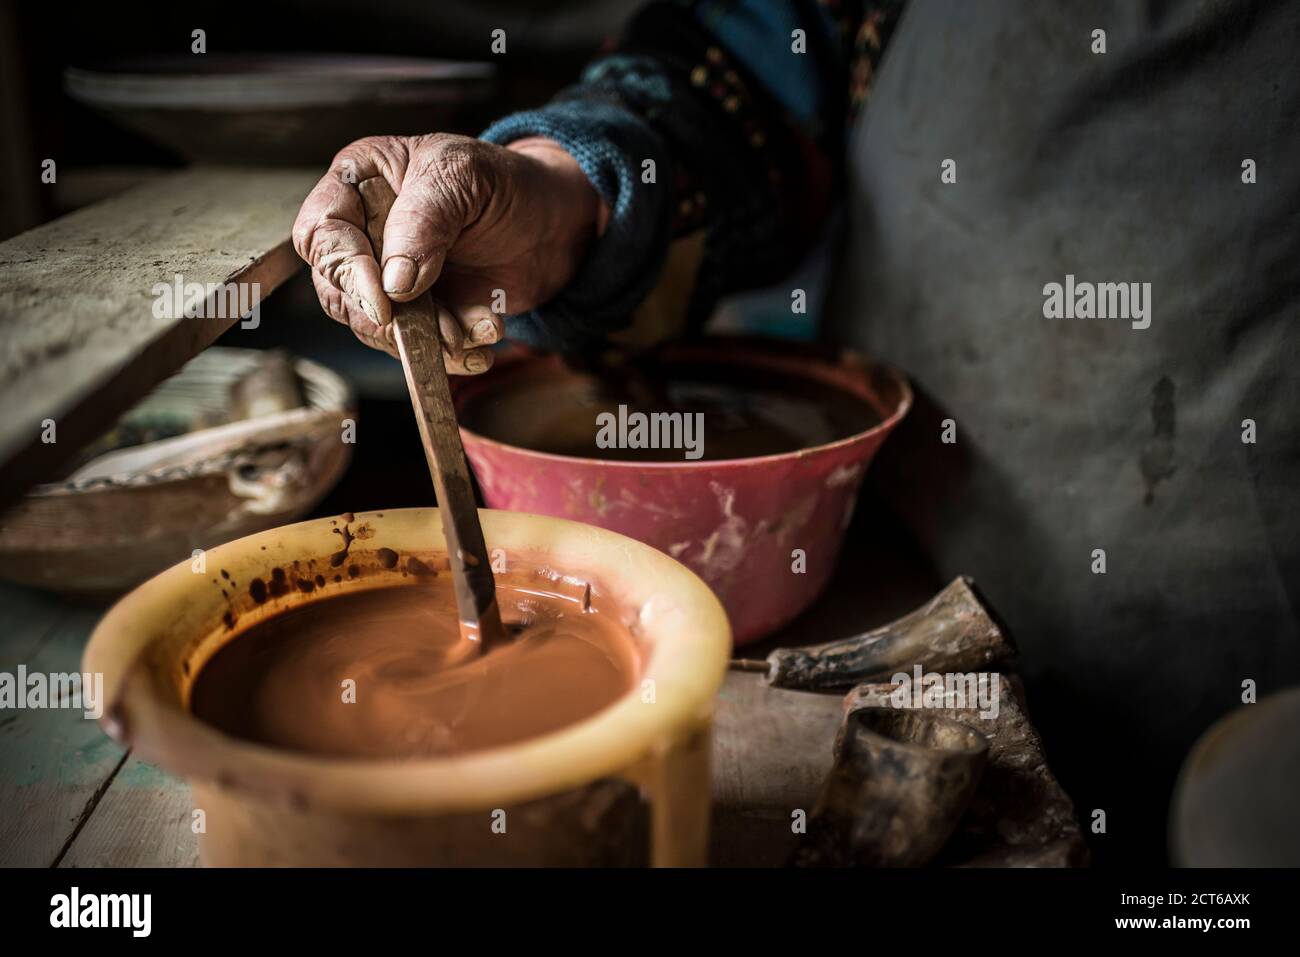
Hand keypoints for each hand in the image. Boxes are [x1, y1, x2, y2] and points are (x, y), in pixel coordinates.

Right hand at [293, 133, 604, 370]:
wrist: (556, 222)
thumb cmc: (505, 182)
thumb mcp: (464, 176)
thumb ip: (424, 220)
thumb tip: (393, 283)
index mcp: (359, 184)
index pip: (321, 233)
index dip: (345, 271)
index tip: (385, 301)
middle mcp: (366, 234)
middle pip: (340, 292)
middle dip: (388, 321)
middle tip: (436, 329)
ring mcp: (392, 279)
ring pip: (379, 328)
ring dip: (427, 340)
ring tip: (476, 328)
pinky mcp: (423, 313)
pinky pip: (419, 345)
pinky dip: (454, 350)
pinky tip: (487, 333)